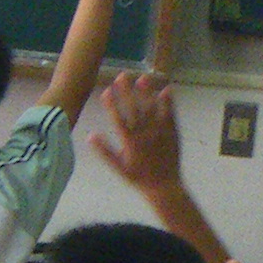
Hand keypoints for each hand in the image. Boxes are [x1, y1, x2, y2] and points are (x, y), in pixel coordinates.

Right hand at [89, 68, 183, 196]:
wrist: (165, 186)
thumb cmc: (138, 178)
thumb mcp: (118, 168)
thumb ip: (104, 151)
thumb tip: (90, 135)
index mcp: (130, 143)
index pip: (118, 119)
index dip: (111, 104)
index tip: (105, 91)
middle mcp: (145, 135)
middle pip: (135, 109)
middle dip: (127, 91)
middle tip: (122, 75)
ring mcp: (160, 133)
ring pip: (153, 109)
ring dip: (147, 92)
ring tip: (142, 77)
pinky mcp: (173, 133)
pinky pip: (170, 116)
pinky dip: (168, 103)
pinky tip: (165, 90)